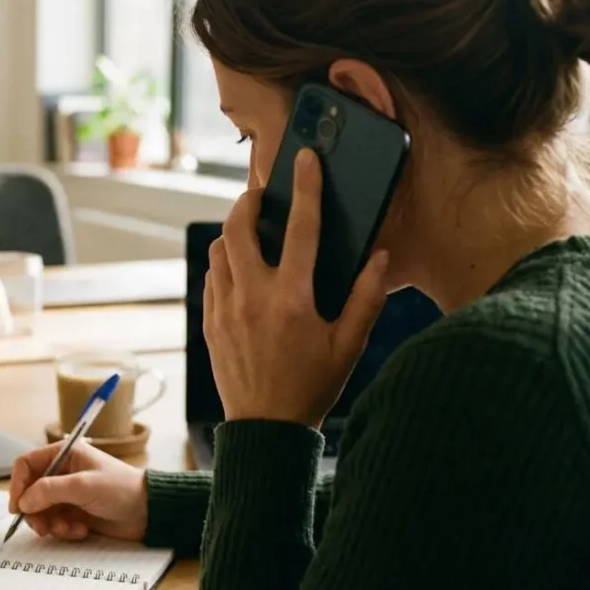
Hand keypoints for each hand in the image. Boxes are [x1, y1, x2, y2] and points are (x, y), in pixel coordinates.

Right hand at [7, 440, 147, 541]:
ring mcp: (68, 494)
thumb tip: (23, 501)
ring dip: (50, 524)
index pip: (26, 465)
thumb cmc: (121, 489)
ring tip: (68, 529)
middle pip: (30, 492)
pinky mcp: (74, 513)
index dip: (18, 484)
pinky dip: (64, 530)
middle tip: (42, 528)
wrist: (148, 512)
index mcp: (64, 454)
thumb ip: (50, 490)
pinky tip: (81, 530)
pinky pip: (55, 524)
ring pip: (41, 511)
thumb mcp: (84, 485)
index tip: (17, 507)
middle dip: (34, 511)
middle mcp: (63, 473)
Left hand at [205, 148, 390, 428]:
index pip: (301, 228)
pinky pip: (211, 279)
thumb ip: (366, 299)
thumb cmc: (312, 388)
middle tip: (261, 195)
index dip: (305, 187)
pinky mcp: (209, 324)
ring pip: (217, 251)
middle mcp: (252, 298)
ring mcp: (225, 310)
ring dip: (232, 233)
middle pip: (237, 227)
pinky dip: (224, 265)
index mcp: (292, 299)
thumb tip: (380, 258)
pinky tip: (241, 271)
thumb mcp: (349, 346)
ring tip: (252, 233)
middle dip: (248, 201)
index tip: (304, 158)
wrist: (266, 430)